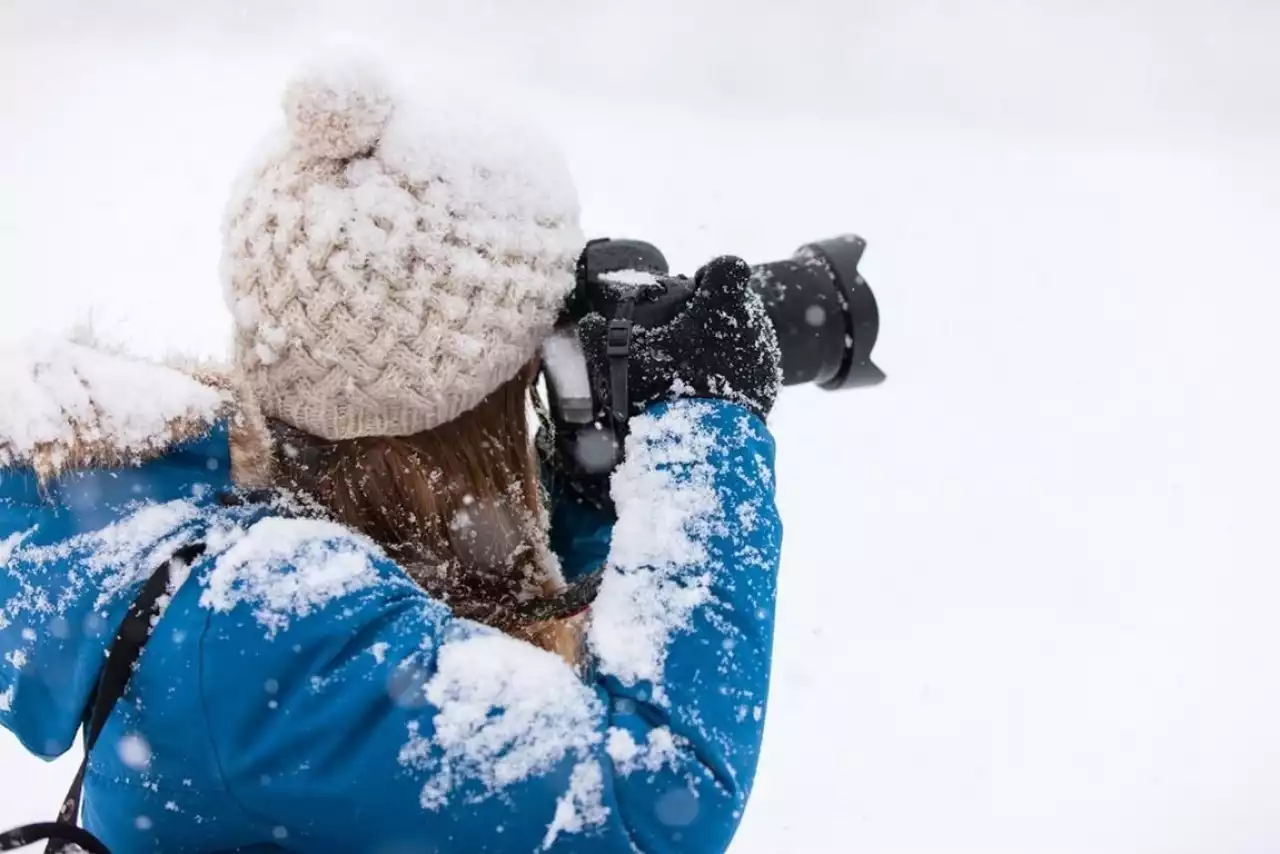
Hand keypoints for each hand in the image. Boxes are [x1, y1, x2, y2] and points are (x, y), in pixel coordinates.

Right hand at [578, 255, 781, 421]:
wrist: (702, 446)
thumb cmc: (661, 392)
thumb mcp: (621, 359)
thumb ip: (598, 335)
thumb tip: (587, 321)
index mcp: (721, 304)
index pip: (727, 267)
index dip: (712, 274)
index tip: (696, 289)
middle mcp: (753, 322)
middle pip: (739, 300)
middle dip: (717, 310)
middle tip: (689, 335)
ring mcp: (765, 354)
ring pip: (748, 334)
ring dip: (727, 342)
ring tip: (699, 365)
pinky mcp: (770, 384)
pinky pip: (753, 366)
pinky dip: (738, 371)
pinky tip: (713, 390)